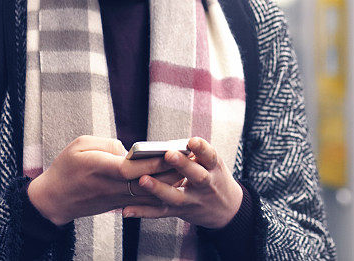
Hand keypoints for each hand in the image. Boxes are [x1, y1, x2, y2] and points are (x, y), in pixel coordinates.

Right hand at [27, 135, 181, 225]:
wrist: (54, 200)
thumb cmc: (66, 167)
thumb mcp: (80, 145)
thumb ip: (107, 143)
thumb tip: (130, 150)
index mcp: (100, 168)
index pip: (131, 168)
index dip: (151, 162)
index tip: (171, 152)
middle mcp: (110, 186)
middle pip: (145, 182)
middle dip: (168, 172)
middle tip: (190, 159)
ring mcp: (115, 198)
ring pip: (147, 194)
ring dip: (168, 184)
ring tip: (188, 170)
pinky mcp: (118, 205)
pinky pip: (143, 201)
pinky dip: (159, 194)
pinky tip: (174, 185)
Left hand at [122, 137, 242, 228]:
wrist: (226, 208)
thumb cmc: (214, 178)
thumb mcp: (213, 164)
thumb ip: (196, 154)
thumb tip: (169, 143)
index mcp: (214, 168)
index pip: (210, 157)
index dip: (202, 149)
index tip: (192, 141)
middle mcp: (206, 185)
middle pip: (197, 176)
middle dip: (183, 166)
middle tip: (168, 154)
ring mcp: (193, 201)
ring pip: (176, 197)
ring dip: (158, 189)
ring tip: (142, 180)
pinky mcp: (180, 212)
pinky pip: (160, 213)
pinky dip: (143, 212)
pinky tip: (127, 210)